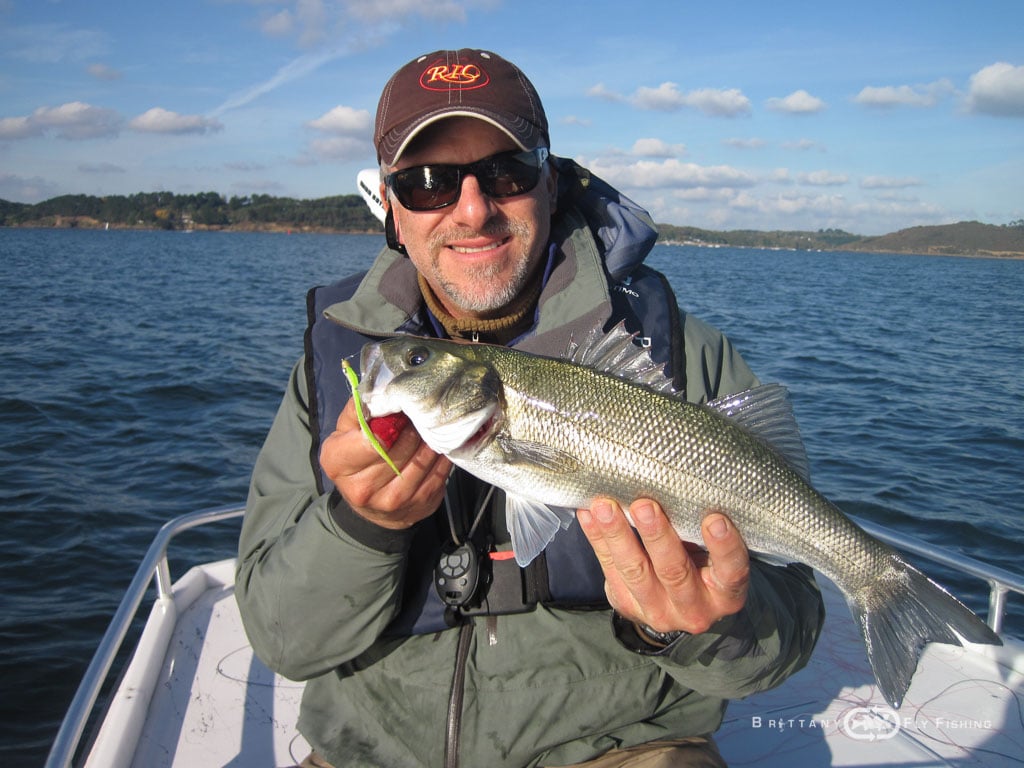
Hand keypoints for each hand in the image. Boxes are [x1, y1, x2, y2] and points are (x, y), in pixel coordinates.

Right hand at [320, 398, 451, 528]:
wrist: (370, 507)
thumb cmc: (356, 459)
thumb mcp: (344, 433)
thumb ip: (357, 410)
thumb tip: (378, 388)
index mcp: (339, 464)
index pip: (370, 440)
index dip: (390, 423)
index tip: (399, 411)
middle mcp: (362, 488)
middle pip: (400, 448)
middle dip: (412, 427)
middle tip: (419, 413)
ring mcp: (393, 502)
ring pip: (422, 460)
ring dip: (429, 440)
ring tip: (429, 427)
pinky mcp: (419, 506)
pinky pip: (439, 473)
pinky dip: (441, 456)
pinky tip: (437, 445)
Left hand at [578, 498, 749, 634]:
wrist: (681, 606)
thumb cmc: (704, 563)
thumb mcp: (714, 555)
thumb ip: (701, 530)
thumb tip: (677, 480)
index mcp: (725, 594)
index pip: (731, 571)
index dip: (724, 547)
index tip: (715, 518)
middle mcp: (694, 607)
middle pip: (674, 571)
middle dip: (657, 536)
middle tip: (644, 505)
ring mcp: (659, 611)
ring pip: (635, 572)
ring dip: (617, 535)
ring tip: (604, 507)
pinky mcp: (627, 605)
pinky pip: (609, 569)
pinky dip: (597, 538)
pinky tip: (588, 514)